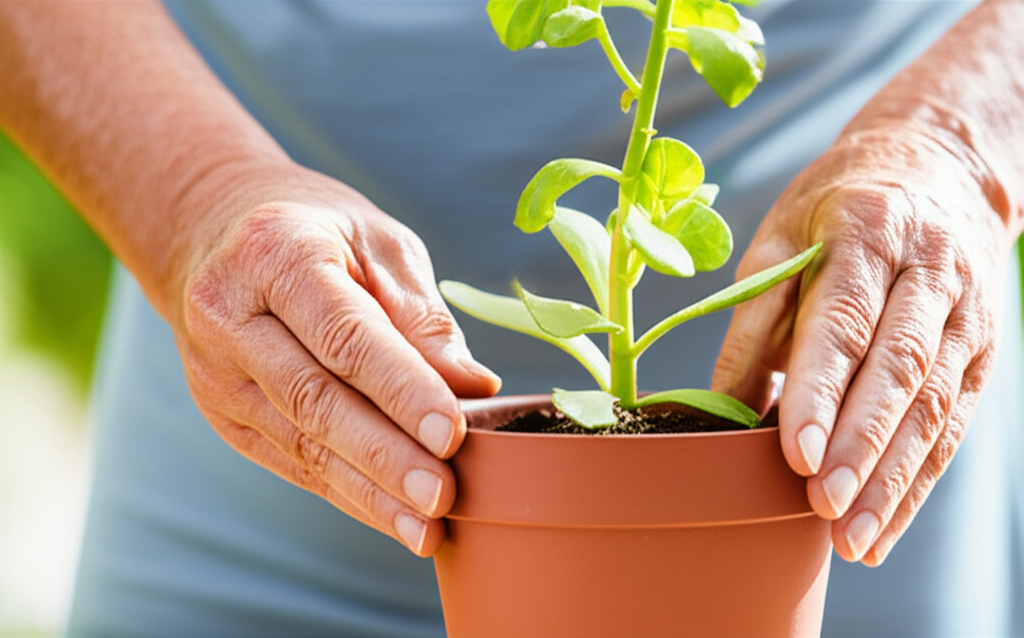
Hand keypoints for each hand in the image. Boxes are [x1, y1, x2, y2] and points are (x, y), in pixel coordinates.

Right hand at [173, 165, 499, 556]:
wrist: (215, 233)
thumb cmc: (317, 231)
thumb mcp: (378, 244)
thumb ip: (421, 315)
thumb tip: (474, 386)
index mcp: (274, 253)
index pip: (344, 335)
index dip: (401, 390)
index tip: (453, 434)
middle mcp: (229, 314)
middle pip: (316, 398)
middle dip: (386, 456)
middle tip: (443, 496)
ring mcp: (215, 371)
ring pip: (301, 442)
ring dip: (369, 492)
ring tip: (427, 527)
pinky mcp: (222, 412)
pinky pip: (290, 460)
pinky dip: (347, 493)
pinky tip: (392, 517)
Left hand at [712, 121, 1012, 564]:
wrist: (937, 166)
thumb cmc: (836, 207)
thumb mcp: (781, 239)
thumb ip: (753, 320)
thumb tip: (720, 406)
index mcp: (869, 233)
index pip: (846, 322)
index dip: (822, 392)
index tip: (798, 454)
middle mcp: (930, 273)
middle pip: (899, 370)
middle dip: (864, 447)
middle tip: (825, 508)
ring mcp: (966, 314)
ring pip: (933, 406)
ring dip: (893, 479)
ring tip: (853, 539)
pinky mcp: (981, 350)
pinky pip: (951, 423)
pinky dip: (917, 481)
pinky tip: (884, 527)